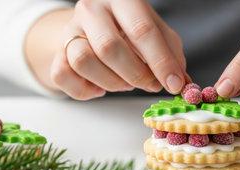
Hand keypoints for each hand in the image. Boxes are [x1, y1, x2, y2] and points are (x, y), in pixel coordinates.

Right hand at [49, 0, 187, 99]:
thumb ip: (171, 55)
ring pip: (83, 61)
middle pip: (109, 48)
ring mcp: (70, 29)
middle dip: (136, 75)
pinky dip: (84, 90)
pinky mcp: (56, 51)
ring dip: (111, 83)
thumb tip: (183, 84)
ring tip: (125, 82)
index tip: (173, 84)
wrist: (94, 26)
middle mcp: (92, 9)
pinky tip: (99, 88)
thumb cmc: (130, 30)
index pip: (142, 30)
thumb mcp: (157, 33)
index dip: (160, 61)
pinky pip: (62, 76)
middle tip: (150, 84)